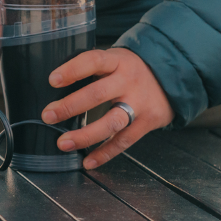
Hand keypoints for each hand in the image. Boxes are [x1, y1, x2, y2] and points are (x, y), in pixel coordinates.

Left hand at [41, 47, 174, 168]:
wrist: (172, 76)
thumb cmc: (131, 69)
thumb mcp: (114, 59)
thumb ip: (92, 68)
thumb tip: (56, 84)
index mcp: (117, 61)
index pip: (93, 61)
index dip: (72, 70)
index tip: (52, 80)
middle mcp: (128, 82)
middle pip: (98, 95)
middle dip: (70, 106)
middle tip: (48, 115)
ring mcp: (139, 104)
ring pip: (111, 122)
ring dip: (85, 135)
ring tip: (64, 143)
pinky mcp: (147, 123)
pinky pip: (124, 141)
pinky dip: (105, 153)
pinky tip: (88, 161)